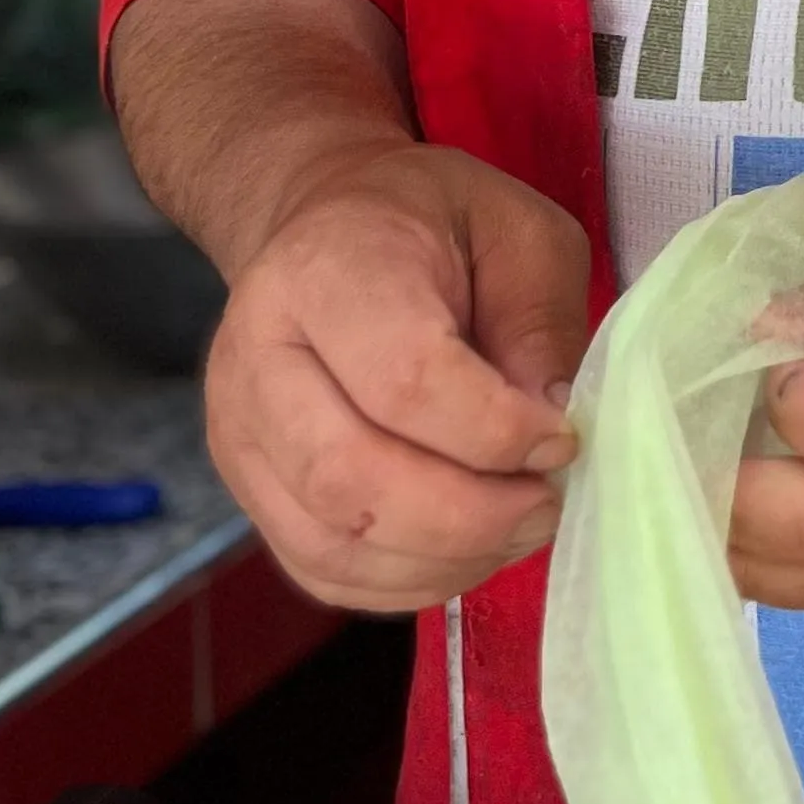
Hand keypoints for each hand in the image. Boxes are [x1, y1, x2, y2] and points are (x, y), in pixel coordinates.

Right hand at [203, 141, 590, 611]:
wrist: (327, 227)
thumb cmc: (432, 223)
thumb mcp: (518, 231)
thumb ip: (538, 321)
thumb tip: (549, 423)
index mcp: (326, 271)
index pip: (404, 382)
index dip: (495, 431)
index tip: (563, 437)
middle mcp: (258, 355)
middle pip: (352, 479)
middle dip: (469, 516)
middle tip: (545, 502)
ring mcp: (240, 432)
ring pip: (332, 540)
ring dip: (443, 558)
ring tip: (517, 525)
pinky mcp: (246, 488)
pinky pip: (321, 569)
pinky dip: (405, 580)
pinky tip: (466, 549)